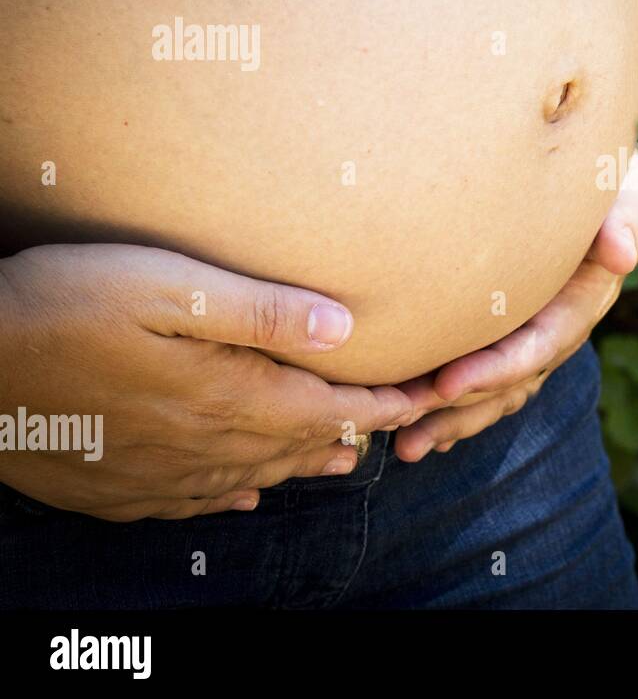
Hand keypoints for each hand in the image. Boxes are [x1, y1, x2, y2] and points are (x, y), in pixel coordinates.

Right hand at [0, 243, 414, 520]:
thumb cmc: (62, 306)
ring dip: (302, 463)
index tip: (424, 398)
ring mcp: (156, 474)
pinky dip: (231, 491)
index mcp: (227, 397)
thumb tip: (342, 329)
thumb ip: (260, 312)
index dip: (382, 405)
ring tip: (338, 459)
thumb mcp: (166, 289)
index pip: (330, 409)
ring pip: (252, 474)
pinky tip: (239, 492)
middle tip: (393, 427)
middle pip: (297, 446)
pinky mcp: (115, 488)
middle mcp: (202, 446)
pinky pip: (193, 500)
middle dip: (351, 435)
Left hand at [392, 149, 637, 460]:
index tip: (447, 383)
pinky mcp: (506, 336)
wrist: (597, 185)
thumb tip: (620, 253)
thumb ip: (629, 218)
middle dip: (459, 406)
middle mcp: (557, 331)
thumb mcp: (631, 192)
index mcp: (582, 302)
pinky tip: (415, 432)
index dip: (497, 369)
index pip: (539, 345)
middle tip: (404, 418)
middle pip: (508, 381)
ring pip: (492, 393)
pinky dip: (451, 410)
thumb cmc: (611, 185)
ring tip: (404, 447)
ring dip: (450, 421)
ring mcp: (531, 339)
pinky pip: (481, 381)